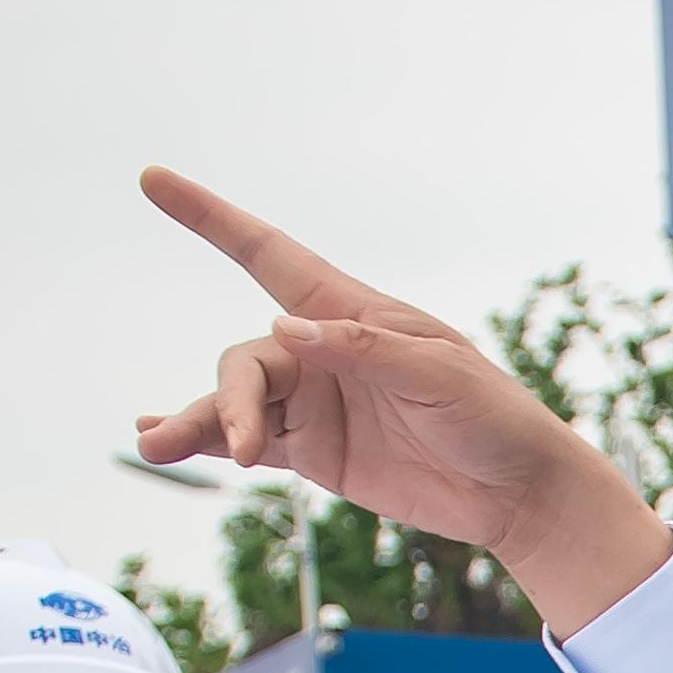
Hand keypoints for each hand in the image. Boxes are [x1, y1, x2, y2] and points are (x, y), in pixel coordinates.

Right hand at [135, 172, 672, 631]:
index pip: (267, 254)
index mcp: (350, 313)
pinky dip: (205, 438)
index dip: (210, 218)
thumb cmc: (494, 417)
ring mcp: (315, 403)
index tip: (153, 180)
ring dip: (197, 422)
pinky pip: (247, 439)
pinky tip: (162, 437)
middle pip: (247, 361)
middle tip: (240, 445)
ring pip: (236, 403)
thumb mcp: (440, 374)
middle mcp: (321, 354)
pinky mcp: (315, 451)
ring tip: (154, 446)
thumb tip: (283, 329)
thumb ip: (363, 351)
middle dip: (231, 399)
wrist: (518, 493)